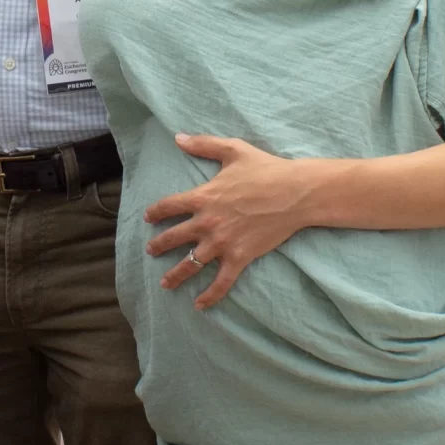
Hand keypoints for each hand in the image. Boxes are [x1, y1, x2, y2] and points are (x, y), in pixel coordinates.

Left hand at [141, 134, 317, 308]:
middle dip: (159, 245)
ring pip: (191, 264)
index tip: (148, 218)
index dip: (156, 212)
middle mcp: (207, 223)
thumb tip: (178, 138)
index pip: (169, 206)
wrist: (295, 193)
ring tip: (165, 283)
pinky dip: (210, 295)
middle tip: (151, 251)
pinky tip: (199, 305)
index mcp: (203, 197)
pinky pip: (221, 282)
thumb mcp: (233, 150)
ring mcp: (222, 242)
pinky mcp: (240, 257)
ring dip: (175, 275)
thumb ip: (203, 145)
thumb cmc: (266, 169)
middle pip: (174, 237)